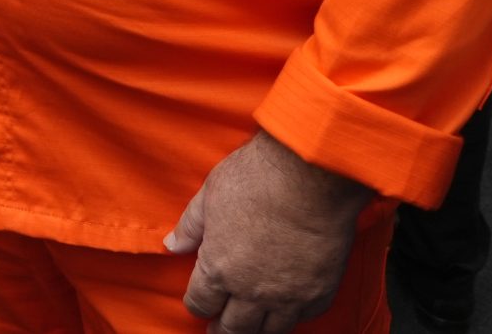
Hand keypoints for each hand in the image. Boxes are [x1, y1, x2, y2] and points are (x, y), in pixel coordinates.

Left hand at [164, 130, 373, 333]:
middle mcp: (251, 292)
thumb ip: (191, 226)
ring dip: (257, 330)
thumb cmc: (256, 177)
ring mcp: (288, 296)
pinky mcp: (320, 292)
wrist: (312, 174)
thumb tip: (171, 244)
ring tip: (251, 329)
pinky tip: (287, 311)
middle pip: (233, 329)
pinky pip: (303, 317)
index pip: (200, 304)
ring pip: (269, 332)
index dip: (197, 304)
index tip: (200, 302)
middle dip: (222, 330)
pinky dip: (293, 316)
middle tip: (219, 331)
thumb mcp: (210, 194)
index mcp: (218, 269)